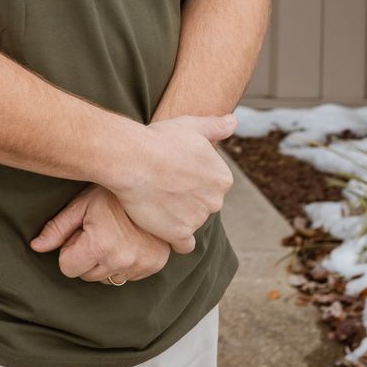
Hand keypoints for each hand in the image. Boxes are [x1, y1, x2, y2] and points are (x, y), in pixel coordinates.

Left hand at [30, 185, 171, 283]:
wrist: (151, 183)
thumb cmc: (112, 192)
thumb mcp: (81, 205)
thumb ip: (57, 229)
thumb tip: (36, 247)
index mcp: (100, 245)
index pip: (68, 268)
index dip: (69, 250)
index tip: (80, 233)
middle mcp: (122, 260)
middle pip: (87, 276)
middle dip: (86, 257)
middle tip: (97, 231)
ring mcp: (141, 264)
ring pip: (108, 279)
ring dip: (105, 262)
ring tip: (113, 235)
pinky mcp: (154, 265)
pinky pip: (128, 276)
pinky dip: (124, 263)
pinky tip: (128, 241)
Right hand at [102, 114, 235, 252]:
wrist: (133, 159)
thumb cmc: (160, 139)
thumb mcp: (191, 126)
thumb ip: (215, 126)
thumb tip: (233, 121)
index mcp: (222, 178)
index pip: (211, 185)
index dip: (193, 180)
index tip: (176, 174)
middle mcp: (215, 201)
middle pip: (203, 205)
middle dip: (188, 199)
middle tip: (164, 187)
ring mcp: (198, 219)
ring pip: (191, 222)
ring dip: (177, 217)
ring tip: (155, 201)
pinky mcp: (179, 234)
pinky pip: (184, 245)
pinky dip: (176, 240)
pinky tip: (163, 229)